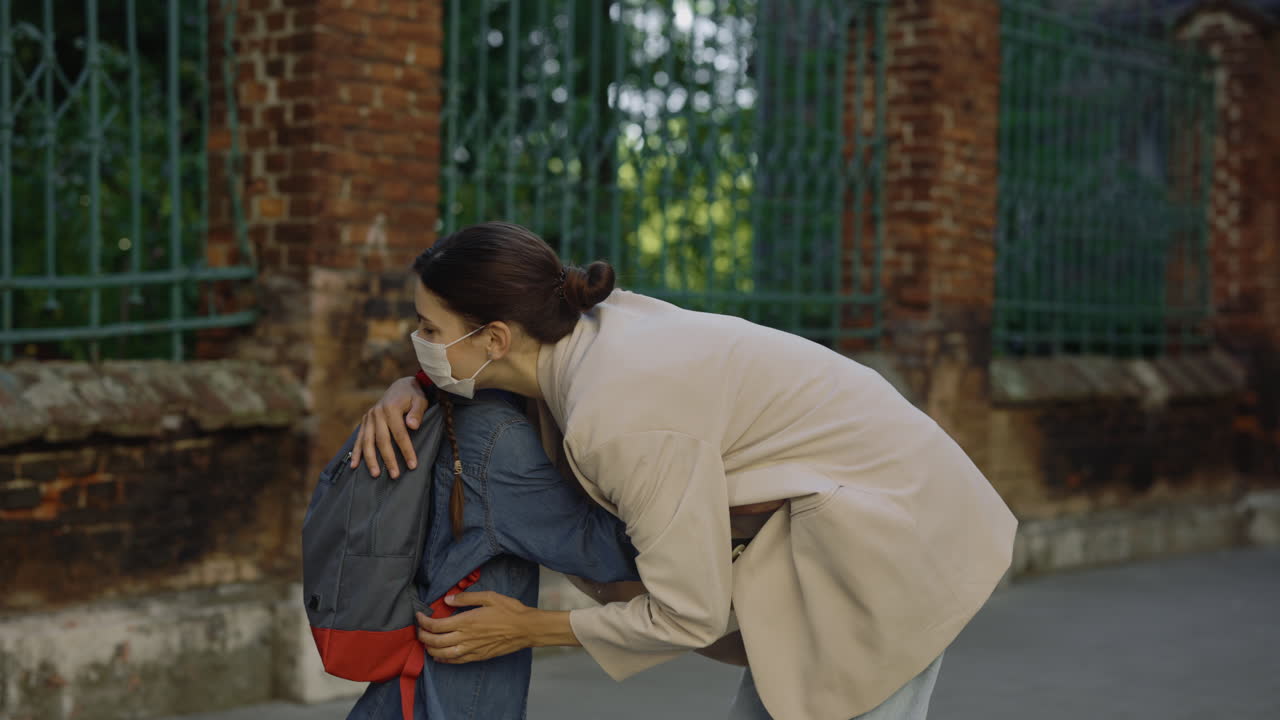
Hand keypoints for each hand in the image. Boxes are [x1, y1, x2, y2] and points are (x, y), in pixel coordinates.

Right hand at [351, 376, 428, 477]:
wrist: (401, 386)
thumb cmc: (414, 396)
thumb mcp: (420, 400)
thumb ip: (417, 413)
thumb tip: (413, 426)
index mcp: (391, 408)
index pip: (399, 433)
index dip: (406, 450)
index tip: (412, 465)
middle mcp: (377, 413)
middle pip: (382, 440)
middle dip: (388, 459)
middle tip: (395, 475)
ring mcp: (369, 417)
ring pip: (367, 441)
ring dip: (370, 459)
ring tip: (375, 474)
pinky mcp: (365, 421)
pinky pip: (359, 438)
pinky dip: (356, 452)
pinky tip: (354, 465)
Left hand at [416, 591, 535, 663]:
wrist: (526, 629)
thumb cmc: (509, 610)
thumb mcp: (489, 596)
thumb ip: (466, 598)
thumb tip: (447, 599)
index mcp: (466, 621)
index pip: (436, 625)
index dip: (423, 622)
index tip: (419, 616)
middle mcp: (466, 637)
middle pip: (435, 641)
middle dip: (422, 636)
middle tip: (419, 629)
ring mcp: (471, 649)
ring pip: (443, 654)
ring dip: (430, 649)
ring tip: (425, 642)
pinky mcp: (478, 656)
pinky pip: (456, 661)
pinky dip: (444, 659)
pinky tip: (439, 656)